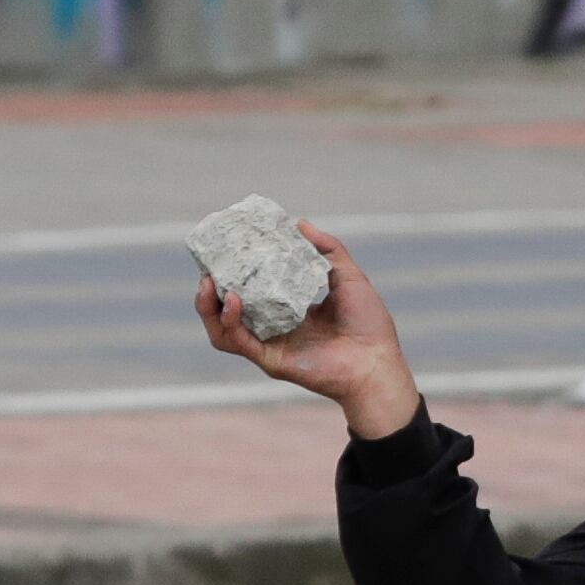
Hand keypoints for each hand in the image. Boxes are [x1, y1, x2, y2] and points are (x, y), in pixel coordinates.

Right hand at [197, 222, 421, 439]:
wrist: (377, 361)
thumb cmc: (369, 324)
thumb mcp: (348, 277)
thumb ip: (328, 250)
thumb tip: (298, 223)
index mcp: (289, 309)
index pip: (251, 288)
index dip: (234, 271)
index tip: (224, 249)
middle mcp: (275, 327)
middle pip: (228, 308)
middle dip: (211, 288)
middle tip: (207, 265)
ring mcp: (270, 344)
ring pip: (223, 329)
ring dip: (209, 307)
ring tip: (208, 282)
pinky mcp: (270, 360)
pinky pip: (239, 342)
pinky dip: (230, 321)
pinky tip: (233, 300)